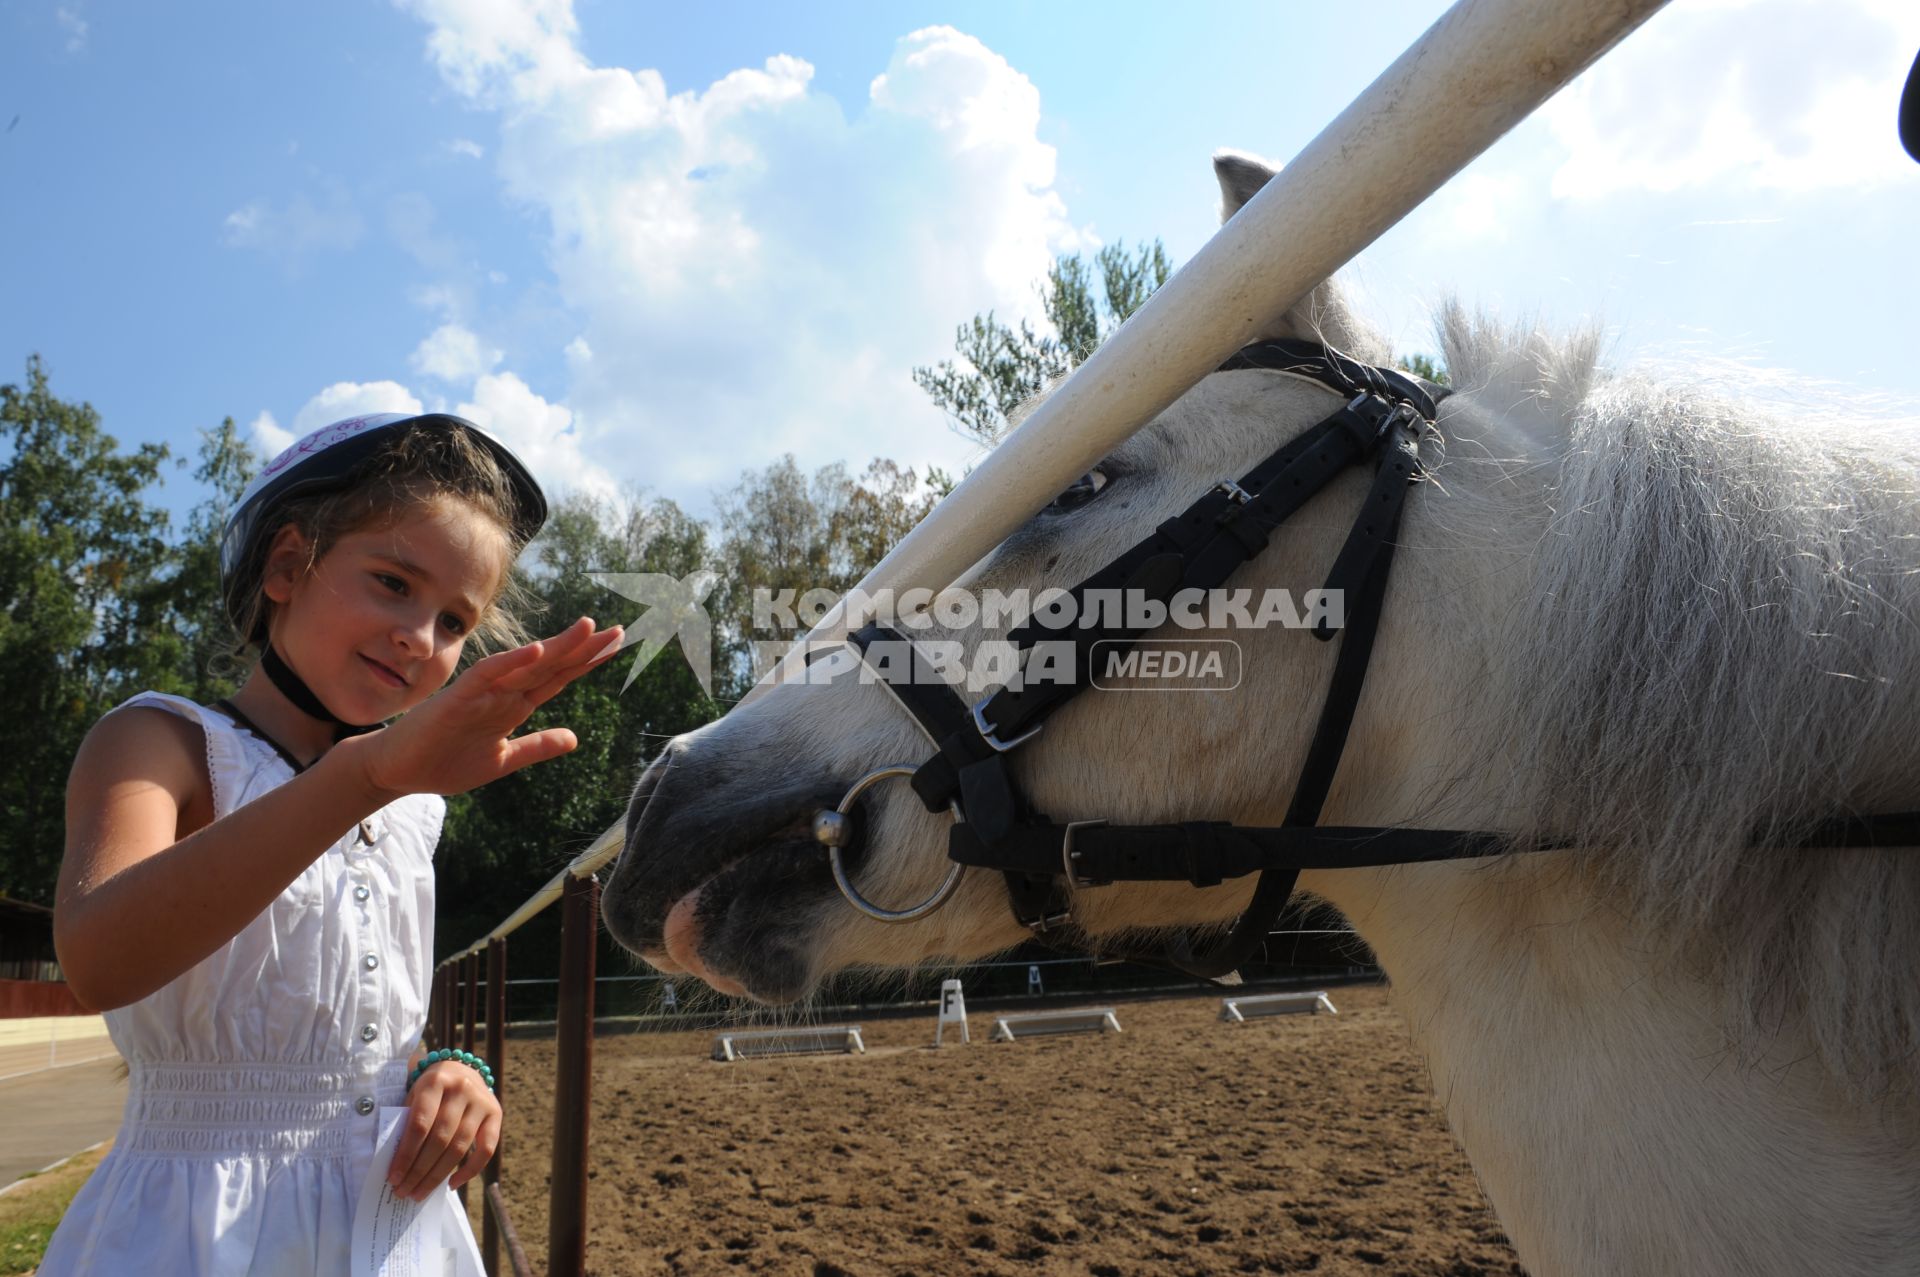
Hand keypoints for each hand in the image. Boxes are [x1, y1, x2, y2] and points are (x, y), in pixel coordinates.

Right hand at [352, 617, 623, 798]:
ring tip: (588, 628)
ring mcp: (480, 693)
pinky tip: (537, 650)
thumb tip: (575, 738)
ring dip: (558, 646)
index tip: (617, 644)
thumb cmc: (444, 761)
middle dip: (584, 648)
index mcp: (513, 705)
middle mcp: (501, 693)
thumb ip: (536, 746)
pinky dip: (511, 662)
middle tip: (620, 630)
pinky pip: (488, 675)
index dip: (587, 661)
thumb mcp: (502, 760)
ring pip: (526, 664)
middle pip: (551, 665)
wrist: (396, 771)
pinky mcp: (457, 699)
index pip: (558, 677)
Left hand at [386, 1060, 502, 1200]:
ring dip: (438, 1176)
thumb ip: (406, 1122)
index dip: (406, 1154)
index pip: (419, 1125)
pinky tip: (452, 1184)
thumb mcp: (414, 1096)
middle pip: (440, 1139)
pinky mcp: (496, 1113)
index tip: (394, 1178)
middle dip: (419, 1170)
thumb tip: (397, 1165)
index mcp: (436, 1081)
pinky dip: (470, 1171)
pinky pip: (486, 1149)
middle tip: (404, 1191)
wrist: (460, 1069)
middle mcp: (461, 1089)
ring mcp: (482, 1101)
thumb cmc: (429, 1090)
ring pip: (460, 1147)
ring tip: (420, 1193)